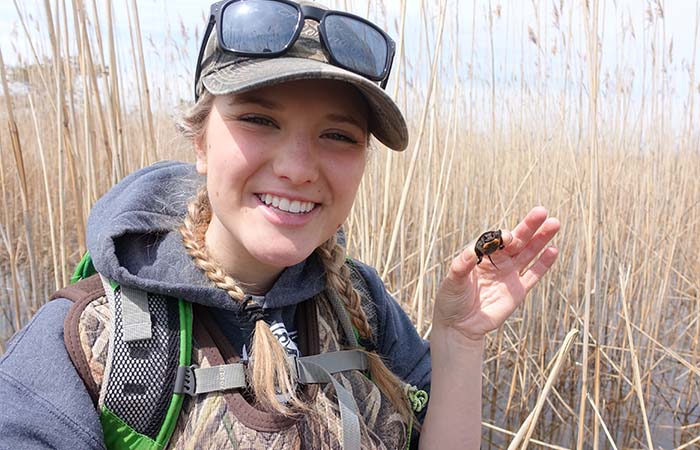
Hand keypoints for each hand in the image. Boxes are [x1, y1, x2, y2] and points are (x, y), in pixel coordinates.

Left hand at [433, 207, 559, 341]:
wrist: (459, 325)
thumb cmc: (451, 299)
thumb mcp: (453, 281)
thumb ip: (461, 265)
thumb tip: (471, 251)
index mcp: (480, 255)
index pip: (495, 239)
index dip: (502, 236)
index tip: (507, 237)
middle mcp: (497, 261)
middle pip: (516, 241)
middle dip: (528, 226)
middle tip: (541, 211)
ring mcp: (509, 274)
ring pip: (528, 253)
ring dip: (541, 239)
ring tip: (554, 223)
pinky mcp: (518, 291)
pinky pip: (533, 275)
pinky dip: (543, 263)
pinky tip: (553, 250)